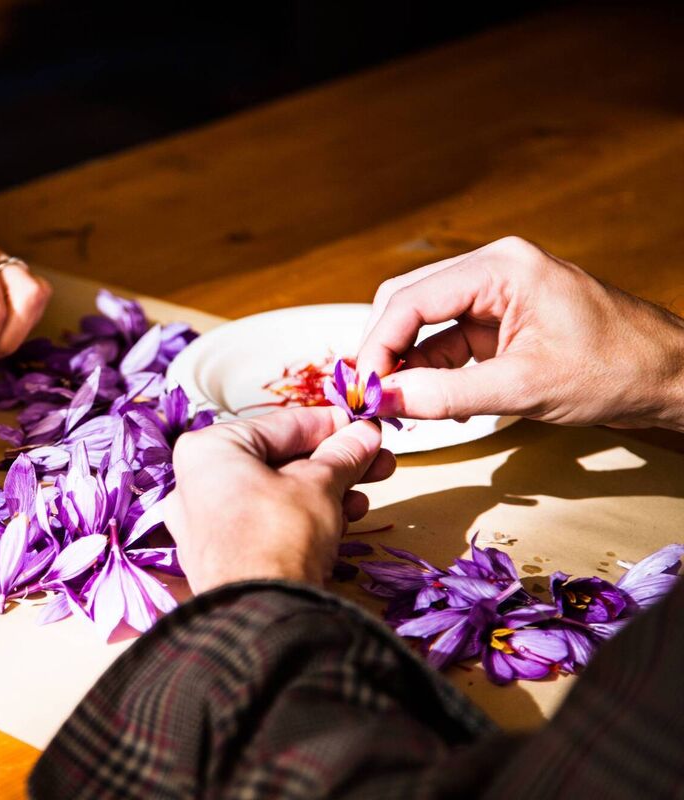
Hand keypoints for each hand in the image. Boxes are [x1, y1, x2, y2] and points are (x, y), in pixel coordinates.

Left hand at [162, 408, 395, 594]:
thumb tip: (365, 434)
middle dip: (334, 463)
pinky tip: (343, 522)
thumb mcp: (320, 485)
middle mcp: (195, 482)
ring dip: (325, 492)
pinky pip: (265, 522)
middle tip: (377, 461)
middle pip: (278, 461)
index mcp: (208, 450)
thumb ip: (343, 455)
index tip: (364, 425)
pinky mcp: (219, 555)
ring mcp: (203, 522)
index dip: (330, 425)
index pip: (280, 425)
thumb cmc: (279, 536)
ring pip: (275, 493)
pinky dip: (302, 518)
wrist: (261, 615)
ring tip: (366, 495)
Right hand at [357, 236, 683, 429]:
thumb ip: (447, 395)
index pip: (411, 299)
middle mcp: (494, 271)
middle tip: (369, 397)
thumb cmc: (617, 371)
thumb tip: (386, 400)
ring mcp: (498, 296)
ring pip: (425, 326)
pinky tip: (429, 404)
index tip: (362, 389)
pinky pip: (449, 342)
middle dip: (384, 351)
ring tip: (395, 408)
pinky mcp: (503, 322)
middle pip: (408, 304)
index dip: (377, 345)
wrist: (673, 378)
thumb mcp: (525, 388)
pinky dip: (432, 373)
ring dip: (406, 366)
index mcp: (501, 269)